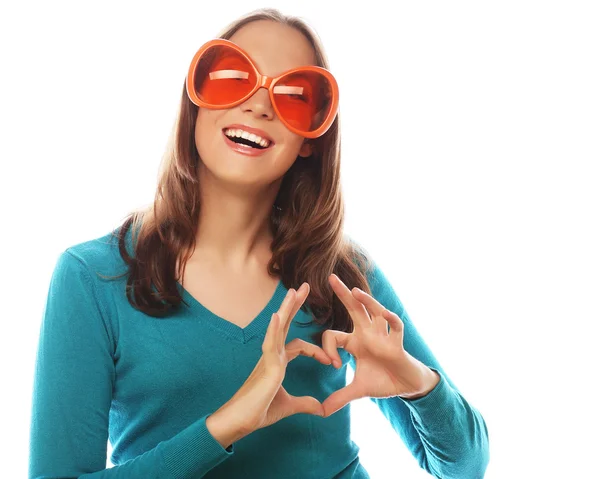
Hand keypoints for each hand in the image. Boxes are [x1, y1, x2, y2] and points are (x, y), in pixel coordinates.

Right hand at [220, 283, 330, 435]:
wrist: (240, 422)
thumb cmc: (258, 411)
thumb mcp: (289, 406)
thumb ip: (305, 403)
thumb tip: (321, 408)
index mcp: (277, 362)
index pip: (299, 346)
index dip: (316, 351)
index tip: (330, 362)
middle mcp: (272, 355)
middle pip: (285, 324)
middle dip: (295, 306)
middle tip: (305, 286)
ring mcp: (268, 358)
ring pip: (278, 328)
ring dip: (286, 308)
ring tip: (295, 290)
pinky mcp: (266, 366)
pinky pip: (270, 343)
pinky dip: (274, 329)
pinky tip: (278, 315)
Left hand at [320, 274, 439, 416]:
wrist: (406, 387)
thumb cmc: (382, 381)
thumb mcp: (357, 390)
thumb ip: (339, 397)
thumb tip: (321, 412)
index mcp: (354, 342)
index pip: (333, 335)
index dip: (327, 348)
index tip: (332, 365)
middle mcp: (367, 333)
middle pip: (353, 309)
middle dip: (342, 293)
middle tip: (330, 277)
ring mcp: (382, 336)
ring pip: (373, 312)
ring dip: (365, 301)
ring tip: (354, 290)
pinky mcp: (397, 343)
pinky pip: (394, 326)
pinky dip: (389, 319)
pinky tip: (382, 313)